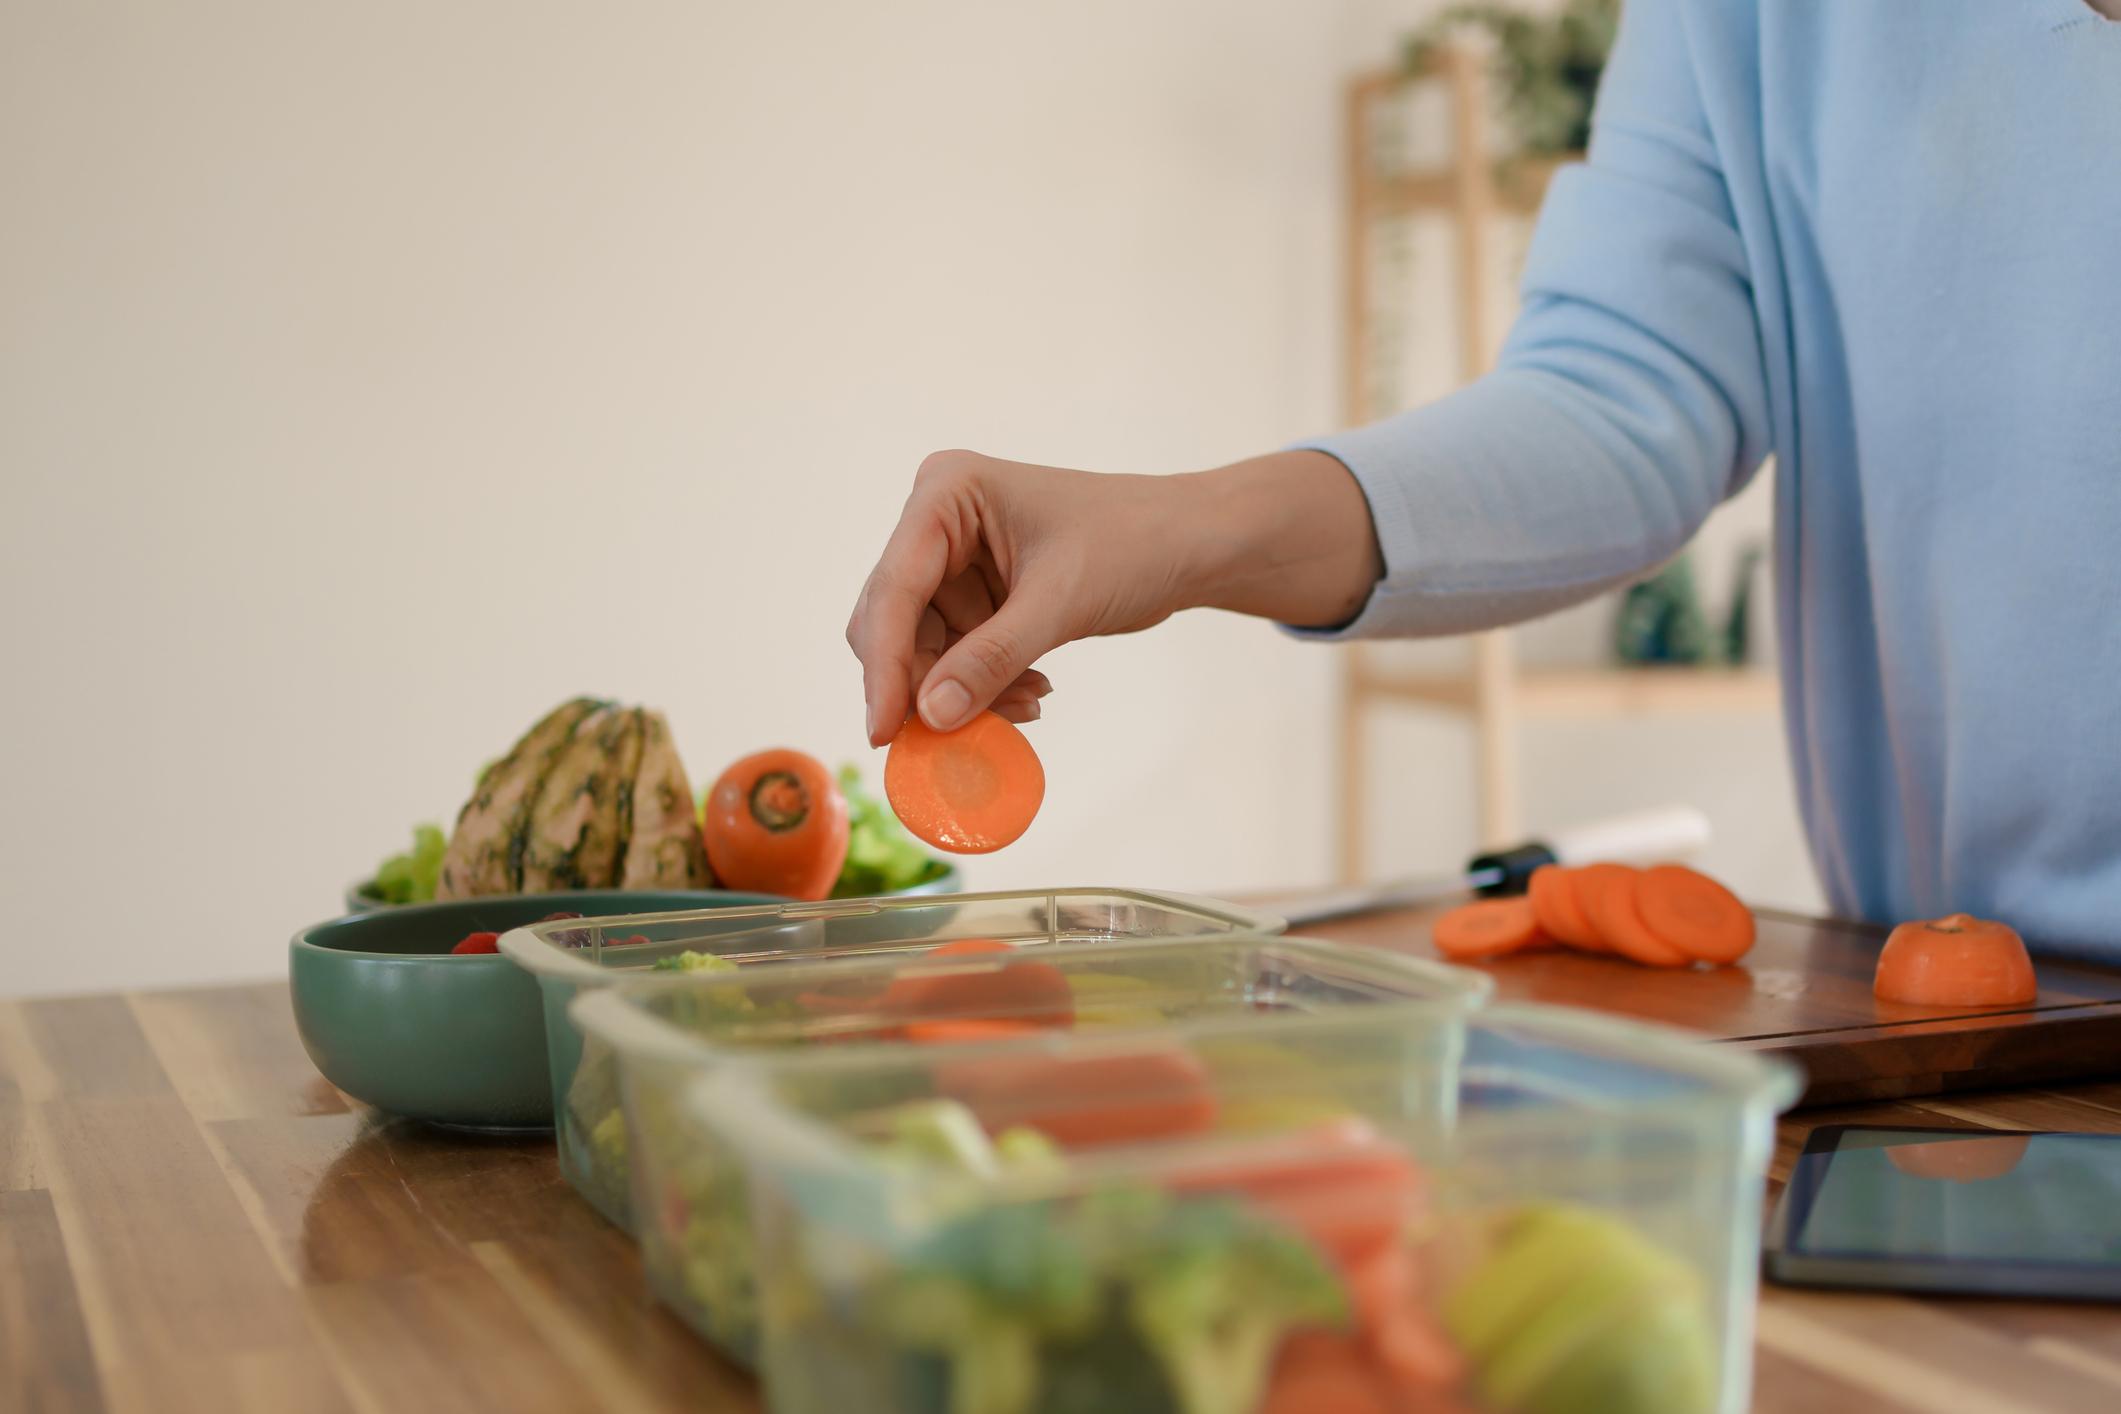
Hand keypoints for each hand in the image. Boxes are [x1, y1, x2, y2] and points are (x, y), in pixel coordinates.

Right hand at [846, 448, 1381, 744]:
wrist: (1191, 543)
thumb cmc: (1136, 545)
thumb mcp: (1062, 602)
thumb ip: (991, 659)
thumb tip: (930, 718)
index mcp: (947, 492)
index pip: (894, 588)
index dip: (884, 666)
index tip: (882, 733)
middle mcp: (937, 519)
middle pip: (893, 621)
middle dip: (925, 683)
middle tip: (955, 738)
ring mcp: (954, 556)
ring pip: (923, 646)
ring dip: (963, 690)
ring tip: (1026, 705)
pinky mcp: (976, 590)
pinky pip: (956, 652)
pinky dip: (985, 683)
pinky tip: (1031, 693)